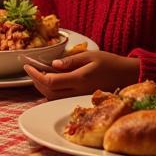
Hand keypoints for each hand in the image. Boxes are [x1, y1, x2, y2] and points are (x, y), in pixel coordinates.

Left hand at [24, 50, 141, 99]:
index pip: (50, 81)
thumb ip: (70, 61)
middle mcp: (78, 91)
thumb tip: (53, 65)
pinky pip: (61, 99)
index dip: (35, 75)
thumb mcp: (90, 56)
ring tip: (37, 74)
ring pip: (53, 98)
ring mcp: (80, 97)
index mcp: (79, 79)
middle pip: (48, 92)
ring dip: (42, 88)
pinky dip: (51, 92)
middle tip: (30, 69)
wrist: (128, 76)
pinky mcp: (82, 99)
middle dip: (35, 81)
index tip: (27, 65)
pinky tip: (50, 82)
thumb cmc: (110, 63)